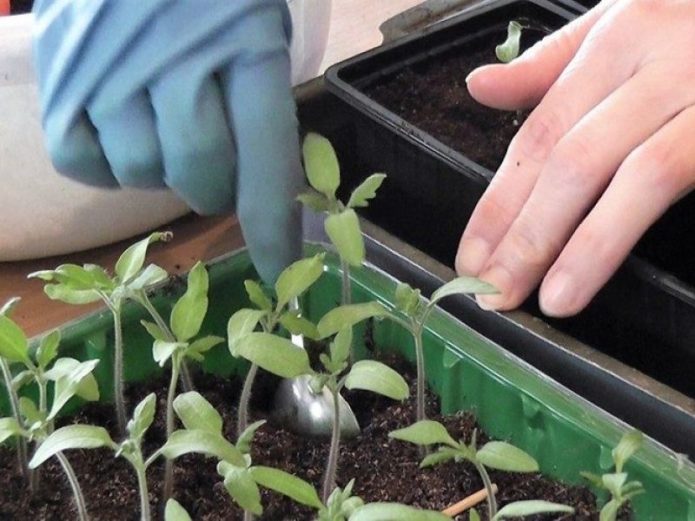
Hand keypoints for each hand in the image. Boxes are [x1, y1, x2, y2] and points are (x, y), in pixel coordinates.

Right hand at [32, 0, 302, 283]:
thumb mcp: (258, 24)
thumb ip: (264, 96)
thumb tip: (266, 186)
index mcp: (247, 43)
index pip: (266, 158)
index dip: (273, 225)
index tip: (279, 270)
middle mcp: (175, 61)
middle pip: (199, 174)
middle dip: (215, 187)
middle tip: (215, 164)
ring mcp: (109, 71)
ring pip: (141, 172)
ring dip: (161, 169)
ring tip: (163, 127)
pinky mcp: (58, 78)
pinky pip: (82, 162)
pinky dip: (107, 164)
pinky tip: (122, 130)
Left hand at [456, 0, 694, 316]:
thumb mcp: (625, 20)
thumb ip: (551, 62)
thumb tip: (480, 87)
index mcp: (617, 37)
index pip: (538, 136)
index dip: (499, 204)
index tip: (472, 255)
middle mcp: (659, 62)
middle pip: (572, 161)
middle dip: (526, 236)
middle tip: (493, 290)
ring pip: (631, 174)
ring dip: (582, 246)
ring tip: (547, 298)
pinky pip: (680, 174)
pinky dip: (636, 225)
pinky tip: (613, 268)